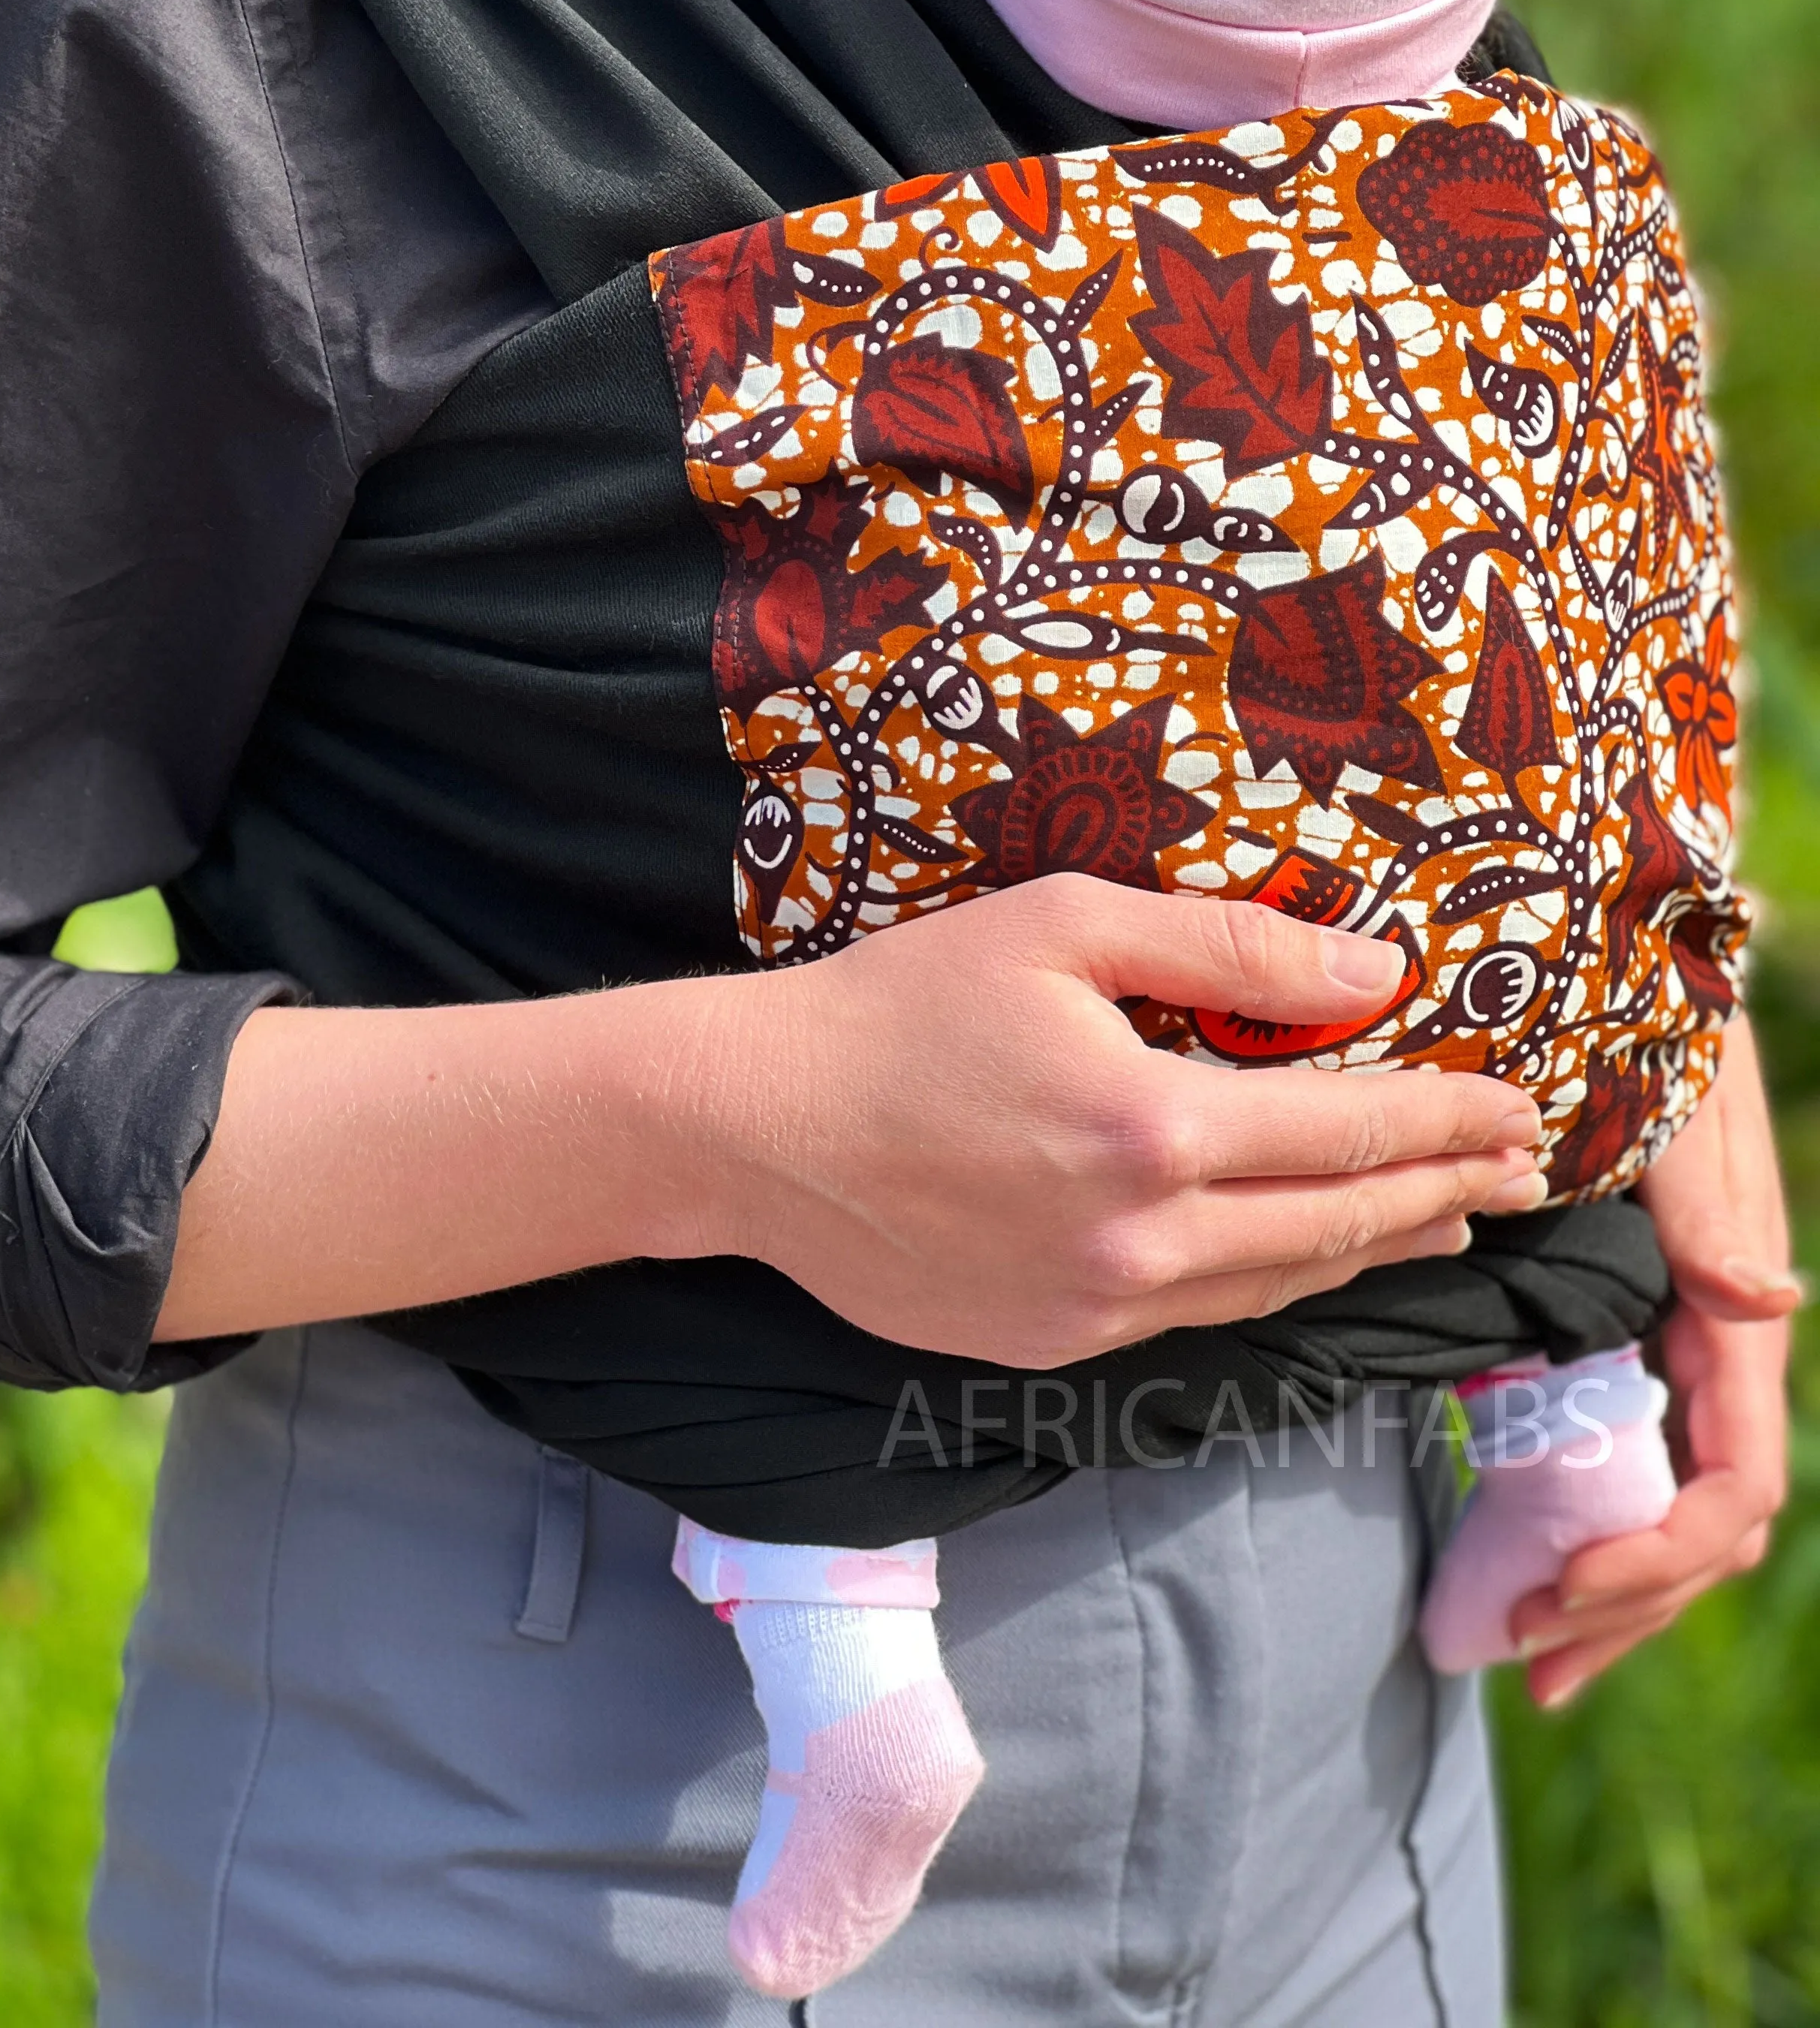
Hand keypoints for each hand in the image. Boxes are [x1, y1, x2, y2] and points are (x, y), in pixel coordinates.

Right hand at [686, 870, 1546, 1368]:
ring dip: (1374, 1247)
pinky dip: (1275, 1283)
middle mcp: (1142, 1238)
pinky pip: (1200, 1317)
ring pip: (1280, 1285)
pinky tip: (1303, 1255)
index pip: (1351, 1130)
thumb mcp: (1061, 925)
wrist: (756, 1127)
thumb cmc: (900, 1002)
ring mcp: (1098, 1308)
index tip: (1518, 1106)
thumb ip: (1227, 946)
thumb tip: (1377, 971)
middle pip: (1339, 1223)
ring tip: (1441, 1216)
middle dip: (1442, 1189)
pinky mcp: (1054, 1347)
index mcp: (1153, 1126)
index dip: (1448, 1119)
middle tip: (1515, 1168)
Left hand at [1511, 1023, 1799, 1706]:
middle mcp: (1709, 1353)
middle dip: (1619, 1603)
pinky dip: (1582, 1526)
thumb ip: (1712, 1213)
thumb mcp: (1683, 1116)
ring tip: (1517, 1644)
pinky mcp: (1617, 1338)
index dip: (1658, 1557)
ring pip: (1662, 1510)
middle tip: (1520, 1654)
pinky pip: (1619, 1460)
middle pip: (1694, 1528)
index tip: (1562, 1585)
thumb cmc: (1651, 1042)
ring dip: (1603, 1590)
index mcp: (1727, 1324)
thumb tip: (1765, 1303)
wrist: (1622, 977)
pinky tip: (1520, 1566)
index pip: (1727, 1487)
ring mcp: (1667, 1354)